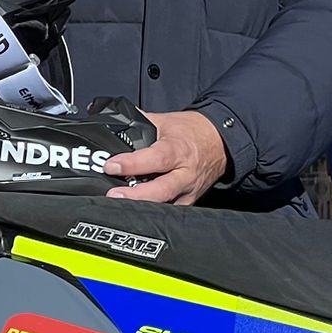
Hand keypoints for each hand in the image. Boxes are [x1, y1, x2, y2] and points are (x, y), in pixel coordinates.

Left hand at [104, 110, 227, 204]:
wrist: (220, 142)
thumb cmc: (192, 132)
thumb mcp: (165, 121)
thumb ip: (140, 122)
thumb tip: (112, 120)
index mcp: (178, 149)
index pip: (156, 158)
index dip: (133, 164)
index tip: (111, 166)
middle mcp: (184, 174)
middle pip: (161, 190)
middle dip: (136, 195)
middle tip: (113, 194)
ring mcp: (188, 190)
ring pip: (166, 205)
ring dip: (142, 207)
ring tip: (119, 207)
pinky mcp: (189, 201)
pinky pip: (170, 210)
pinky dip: (153, 212)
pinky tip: (135, 211)